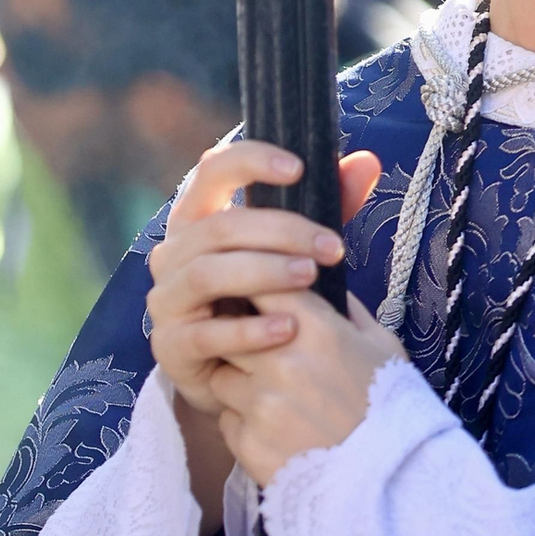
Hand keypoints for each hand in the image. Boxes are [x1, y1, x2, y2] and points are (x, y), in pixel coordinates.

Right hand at [146, 137, 380, 414]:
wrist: (234, 373)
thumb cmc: (264, 298)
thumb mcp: (294, 250)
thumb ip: (330, 206)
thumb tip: (368, 163)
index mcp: (198, 217)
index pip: (213, 169)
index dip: (251, 161)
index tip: (298, 168)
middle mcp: (174, 251)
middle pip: (220, 226)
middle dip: (281, 231)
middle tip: (331, 247)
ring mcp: (167, 299)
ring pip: (207, 273)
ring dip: (264, 272)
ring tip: (311, 277)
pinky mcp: (170, 346)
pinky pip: (206, 333)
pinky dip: (249, 330)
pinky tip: (288, 328)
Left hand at [209, 292, 405, 487]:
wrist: (394, 485)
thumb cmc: (392, 408)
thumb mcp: (383, 346)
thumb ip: (346, 309)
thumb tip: (319, 278)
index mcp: (316, 330)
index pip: (260, 283)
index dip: (255, 291)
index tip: (258, 302)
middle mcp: (282, 361)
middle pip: (229, 330)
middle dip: (241, 341)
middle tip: (264, 358)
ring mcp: (262, 404)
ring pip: (222, 378)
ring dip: (239, 385)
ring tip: (278, 403)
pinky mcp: (249, 443)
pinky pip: (227, 421)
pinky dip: (245, 425)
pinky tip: (279, 435)